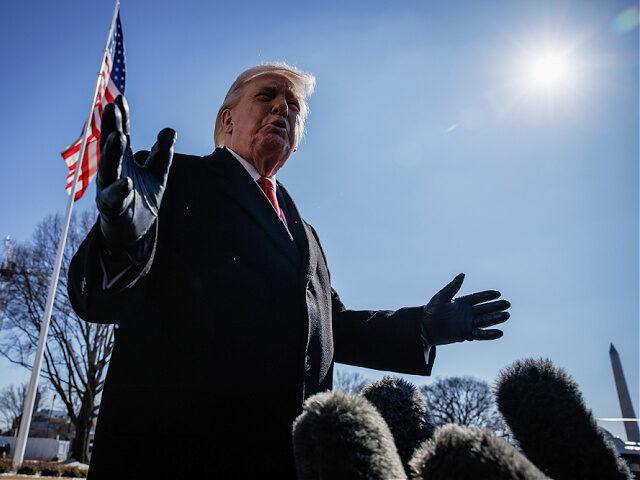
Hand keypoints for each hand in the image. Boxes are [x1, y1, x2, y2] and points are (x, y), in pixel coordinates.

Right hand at [97, 95, 175, 251]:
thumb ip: (162, 153)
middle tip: (110, 107)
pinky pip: (114, 197)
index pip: (121, 133)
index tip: (120, 99)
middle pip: (110, 145)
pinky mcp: (112, 207)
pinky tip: (127, 180)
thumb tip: (170, 130)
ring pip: (109, 168)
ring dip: (112, 152)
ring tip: (118, 136)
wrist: (133, 231)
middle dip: (110, 127)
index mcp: (122, 160)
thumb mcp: (157, 173)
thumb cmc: (141, 198)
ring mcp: (109, 187)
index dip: (121, 118)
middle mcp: (112, 170)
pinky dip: (120, 189)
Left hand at [421, 273, 509, 345]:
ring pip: (484, 321)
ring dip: (495, 319)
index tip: (498, 293)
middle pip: (484, 309)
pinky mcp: (465, 335)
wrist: (424, 327)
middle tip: (507, 304)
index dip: (487, 296)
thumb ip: (453, 287)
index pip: (478, 298)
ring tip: (506, 315)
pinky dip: (489, 334)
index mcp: (461, 303)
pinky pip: (480, 335)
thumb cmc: (431, 311)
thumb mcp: (441, 297)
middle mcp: (466, 313)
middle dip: (495, 307)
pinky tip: (500, 332)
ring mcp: (467, 324)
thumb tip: (463, 274)